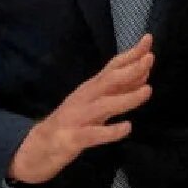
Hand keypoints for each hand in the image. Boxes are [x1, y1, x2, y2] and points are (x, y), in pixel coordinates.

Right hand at [8, 36, 153, 184]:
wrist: (37, 147)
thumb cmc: (71, 123)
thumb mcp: (96, 104)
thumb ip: (117, 91)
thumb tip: (143, 74)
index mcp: (90, 88)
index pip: (112, 67)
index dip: (131, 54)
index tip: (149, 40)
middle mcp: (84, 98)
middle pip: (109, 80)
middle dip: (131, 69)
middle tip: (150, 59)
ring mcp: (78, 117)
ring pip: (104, 105)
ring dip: (126, 97)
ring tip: (147, 90)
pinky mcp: (73, 138)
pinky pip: (94, 134)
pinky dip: (111, 131)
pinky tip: (126, 127)